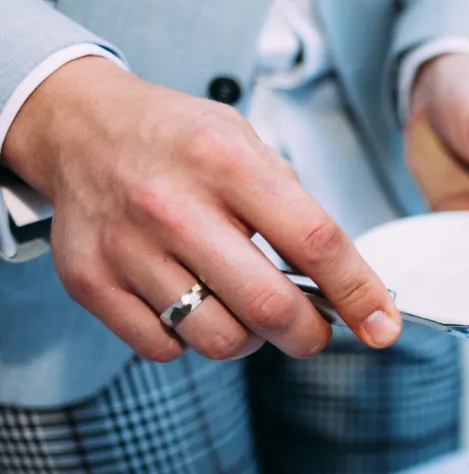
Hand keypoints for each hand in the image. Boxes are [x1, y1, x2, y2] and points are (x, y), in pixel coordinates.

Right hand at [1, 57, 401, 362]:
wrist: (79, 126)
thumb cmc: (179, 141)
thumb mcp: (248, 144)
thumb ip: (298, 210)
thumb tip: (350, 290)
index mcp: (227, 161)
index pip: (315, 242)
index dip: (359, 294)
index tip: (383, 326)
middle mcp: (172, 204)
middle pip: (268, 307)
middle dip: (308, 335)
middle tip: (313, 331)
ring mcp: (127, 246)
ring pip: (217, 338)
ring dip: (249, 340)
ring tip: (244, 307)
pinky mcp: (90, 280)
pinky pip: (164, 346)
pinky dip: (191, 339)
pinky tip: (192, 304)